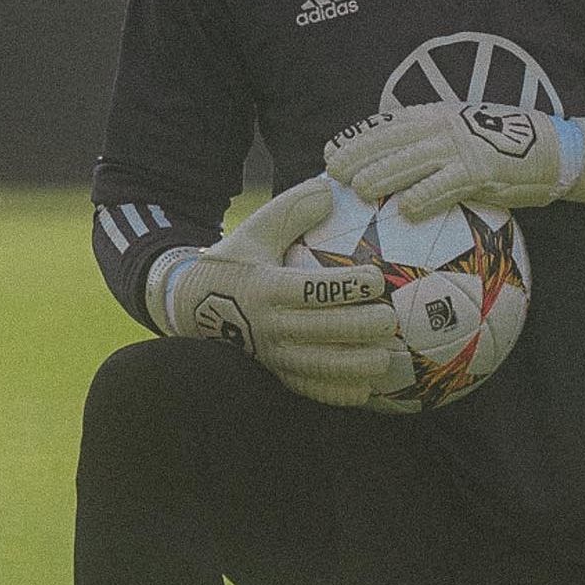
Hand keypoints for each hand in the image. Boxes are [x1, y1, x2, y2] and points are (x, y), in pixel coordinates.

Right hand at [149, 175, 408, 407]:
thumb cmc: (236, 263)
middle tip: (391, 320)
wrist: (193, 307)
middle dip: (360, 327)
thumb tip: (330, 191)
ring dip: (355, 366)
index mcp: (264, 288)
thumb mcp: (253, 232)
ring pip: (318, 368)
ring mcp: (270, 356)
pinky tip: (365, 390)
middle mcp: (267, 326)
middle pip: (321, 332)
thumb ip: (291, 210)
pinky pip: (307, 390)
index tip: (377, 279)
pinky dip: (336, 393)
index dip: (345, 286)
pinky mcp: (273, 376)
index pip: (310, 290)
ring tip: (387, 358)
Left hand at [323, 102, 584, 217]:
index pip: (388, 124)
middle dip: (359, 155)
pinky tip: (406, 211)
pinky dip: (424, 198)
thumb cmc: (503, 147)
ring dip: (383, 175)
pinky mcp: (480, 172)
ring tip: (360, 190)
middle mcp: (444, 128)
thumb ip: (431, 142)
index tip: (330, 152)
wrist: (552, 150)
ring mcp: (462, 149)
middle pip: (391, 141)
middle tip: (334, 174)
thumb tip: (394, 164)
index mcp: (437, 116)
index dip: (357, 137)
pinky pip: (445, 186)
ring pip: (411, 162)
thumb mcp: (464, 132)